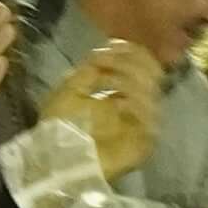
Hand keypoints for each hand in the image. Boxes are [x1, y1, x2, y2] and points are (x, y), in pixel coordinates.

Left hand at [36, 36, 162, 177]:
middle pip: (153, 73)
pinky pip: (149, 117)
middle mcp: (138, 105)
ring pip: (152, 90)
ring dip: (128, 78)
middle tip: (105, 61)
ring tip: (105, 79)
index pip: (144, 64)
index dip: (131, 51)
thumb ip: (89, 70)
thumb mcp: (69, 90)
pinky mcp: (145, 142)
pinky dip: (134, 103)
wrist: (55, 163)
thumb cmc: (59, 128)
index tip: (111, 45)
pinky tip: (116, 101)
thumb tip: (106, 50)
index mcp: (122, 91)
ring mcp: (144, 124)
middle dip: (129, 61)